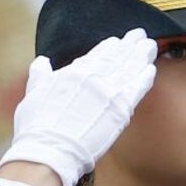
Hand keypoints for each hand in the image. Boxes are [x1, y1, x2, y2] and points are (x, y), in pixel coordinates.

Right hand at [0, 28, 157, 185]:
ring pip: (129, 67)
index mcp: (73, 72)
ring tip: (149, 46)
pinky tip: (151, 69)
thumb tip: (42, 61)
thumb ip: (41, 74)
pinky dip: (145, 76)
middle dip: (129, 45)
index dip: (110, 46)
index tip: (118, 41)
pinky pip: (137, 88)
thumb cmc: (37, 126)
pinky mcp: (121, 109)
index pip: (97, 54)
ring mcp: (109, 92)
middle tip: (140, 35)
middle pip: (116, 56)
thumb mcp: (34, 91)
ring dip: (141, 55)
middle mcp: (93, 77)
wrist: (50, 149)